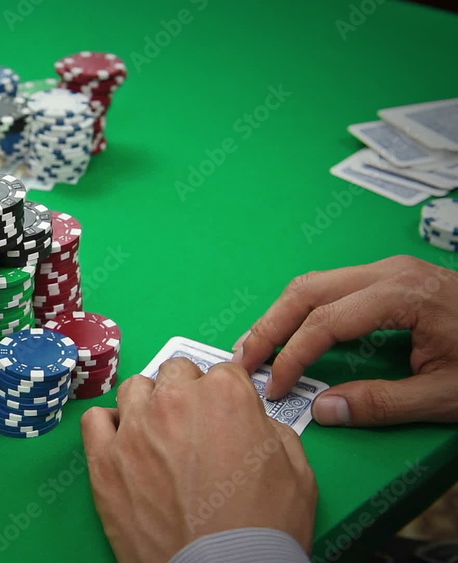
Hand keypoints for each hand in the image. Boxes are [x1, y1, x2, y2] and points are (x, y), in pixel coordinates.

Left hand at [81, 360, 316, 561]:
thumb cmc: (264, 529)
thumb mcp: (297, 470)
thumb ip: (271, 430)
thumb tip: (252, 421)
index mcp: (225, 395)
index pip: (221, 372)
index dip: (226, 397)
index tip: (224, 417)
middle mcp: (175, 401)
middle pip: (175, 373)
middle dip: (186, 393)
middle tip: (194, 428)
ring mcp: (134, 429)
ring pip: (134, 390)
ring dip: (147, 404)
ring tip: (157, 433)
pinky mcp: (104, 461)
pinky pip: (95, 420)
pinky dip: (107, 427)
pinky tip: (122, 443)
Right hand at [233, 255, 457, 426]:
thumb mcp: (449, 394)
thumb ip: (383, 403)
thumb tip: (323, 410)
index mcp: (402, 293)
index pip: (325, 322)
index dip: (292, 357)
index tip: (274, 389)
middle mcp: (389, 271)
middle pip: (307, 289)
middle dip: (269, 326)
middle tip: (243, 361)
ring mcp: (389, 270)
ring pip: (315, 283)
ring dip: (281, 315)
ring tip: (257, 349)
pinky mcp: (391, 278)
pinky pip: (332, 287)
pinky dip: (303, 311)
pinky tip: (292, 335)